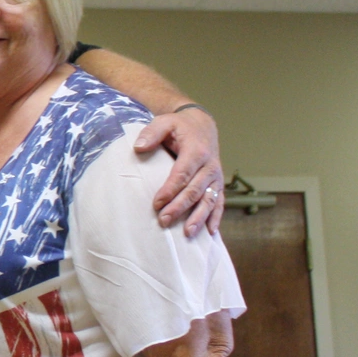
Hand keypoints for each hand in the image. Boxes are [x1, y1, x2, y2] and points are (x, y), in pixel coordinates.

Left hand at [136, 108, 223, 236]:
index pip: (182, 174)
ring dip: (199, 217)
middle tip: (164, 221)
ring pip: (209, 200)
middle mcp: (210, 165)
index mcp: (196, 151)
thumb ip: (151, 133)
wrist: (202, 125)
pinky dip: (215, 217)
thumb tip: (138, 147)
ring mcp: (216, 176)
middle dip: (180, 208)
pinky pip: (219, 202)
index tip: (156, 204)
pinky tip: (210, 232)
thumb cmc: (179, 126)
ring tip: (188, 234)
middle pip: (194, 190)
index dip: (170, 190)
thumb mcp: (164, 122)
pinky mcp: (218, 183)